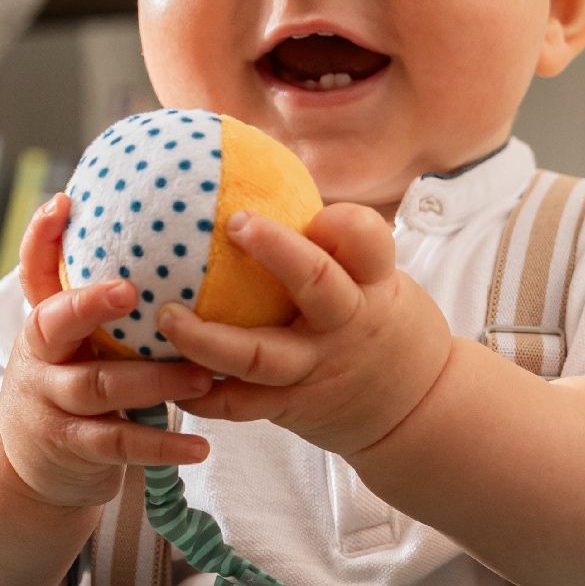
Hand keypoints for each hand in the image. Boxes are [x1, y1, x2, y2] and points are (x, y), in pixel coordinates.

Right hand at [0, 194, 217, 507]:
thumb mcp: (77, 345)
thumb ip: (106, 306)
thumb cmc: (74, 389)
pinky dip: (163, 445)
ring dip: (155, 381)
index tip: (64, 202)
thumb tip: (168, 232)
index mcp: (45, 325)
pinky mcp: (72, 448)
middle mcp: (41, 359)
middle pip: (55, 323)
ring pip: (100, 386)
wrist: (30, 468)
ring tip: (203, 377)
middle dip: (90, 304)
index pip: (34, 272)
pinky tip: (201, 447)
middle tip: (132, 290)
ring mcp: (52, 404)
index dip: (42, 238)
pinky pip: (121, 443)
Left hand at [152, 202, 454, 458]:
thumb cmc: (380, 324)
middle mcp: (347, 323)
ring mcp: (319, 368)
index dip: (337, 218)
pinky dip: (206, 395)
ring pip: (261, 356)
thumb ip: (334, 245)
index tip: (312, 199)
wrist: (417, 410)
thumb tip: (255, 176)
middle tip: (233, 223)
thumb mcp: (378, 280)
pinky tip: (172, 379)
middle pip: (317, 282)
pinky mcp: (295, 406)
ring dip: (210, 340)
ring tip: (167, 318)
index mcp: (372, 284)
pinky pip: (244, 404)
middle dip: (276, 252)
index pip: (365, 238)